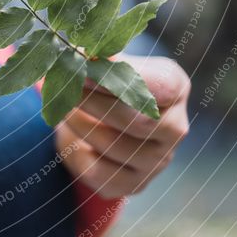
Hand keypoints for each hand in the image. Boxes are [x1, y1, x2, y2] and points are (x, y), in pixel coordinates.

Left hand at [55, 54, 190, 198]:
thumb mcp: (114, 62)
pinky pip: (96, 172)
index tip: (83, 66)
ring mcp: (158, 161)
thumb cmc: (113, 83)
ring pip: (110, 145)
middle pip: (134, 118)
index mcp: (175, 88)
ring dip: (76, 123)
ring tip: (60, 106)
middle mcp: (174, 128)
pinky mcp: (135, 184)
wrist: (111, 122)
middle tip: (62, 86)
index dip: (117, 76)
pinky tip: (68, 134)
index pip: (158, 85)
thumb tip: (81, 52)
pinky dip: (73, 152)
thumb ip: (102, 57)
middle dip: (90, 101)